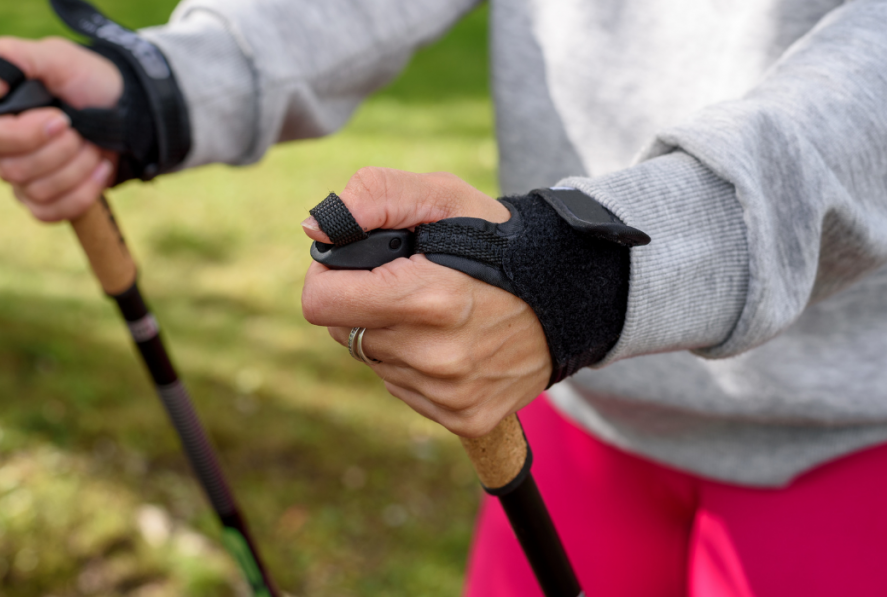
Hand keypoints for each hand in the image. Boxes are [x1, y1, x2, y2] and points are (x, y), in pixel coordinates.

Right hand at [0, 36, 123, 220]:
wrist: (126, 109)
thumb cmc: (87, 80)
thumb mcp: (56, 57)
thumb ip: (10, 59)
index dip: (22, 135)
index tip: (61, 118)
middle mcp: (0, 150)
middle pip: (13, 170)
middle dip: (61, 150)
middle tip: (81, 128)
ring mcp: (22, 180)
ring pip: (38, 192)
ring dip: (78, 167)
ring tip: (94, 144)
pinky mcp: (45, 201)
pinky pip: (52, 213)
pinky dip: (84, 192)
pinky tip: (102, 167)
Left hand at [301, 168, 551, 437]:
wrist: (572, 295)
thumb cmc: (498, 239)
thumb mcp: (443, 196)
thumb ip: (375, 197)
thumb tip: (315, 229)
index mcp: (428, 299)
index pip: (320, 302)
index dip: (328, 276)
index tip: (352, 265)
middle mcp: (436, 356)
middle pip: (345, 333)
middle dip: (364, 305)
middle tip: (407, 285)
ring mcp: (452, 393)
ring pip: (374, 363)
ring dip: (391, 336)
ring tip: (438, 314)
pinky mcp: (466, 418)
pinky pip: (405, 390)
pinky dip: (417, 367)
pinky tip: (453, 344)